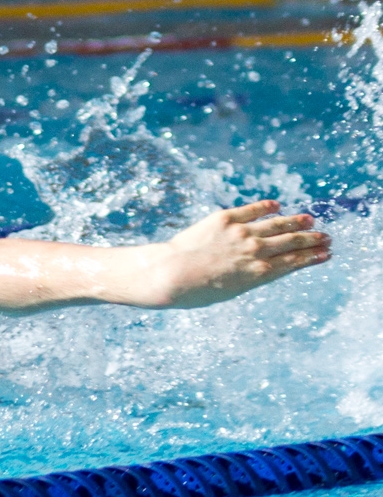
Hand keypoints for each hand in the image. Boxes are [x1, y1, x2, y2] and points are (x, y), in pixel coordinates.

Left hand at [149, 200, 329, 307]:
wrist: (170, 274)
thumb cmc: (198, 290)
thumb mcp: (233, 289)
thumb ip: (253, 275)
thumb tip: (266, 266)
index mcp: (260, 273)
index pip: (294, 262)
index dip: (312, 256)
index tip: (326, 253)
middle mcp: (256, 251)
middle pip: (291, 243)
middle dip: (311, 239)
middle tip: (325, 236)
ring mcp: (241, 233)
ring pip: (277, 225)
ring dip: (296, 222)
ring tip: (309, 220)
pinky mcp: (224, 219)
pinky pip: (251, 210)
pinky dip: (266, 207)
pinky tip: (276, 206)